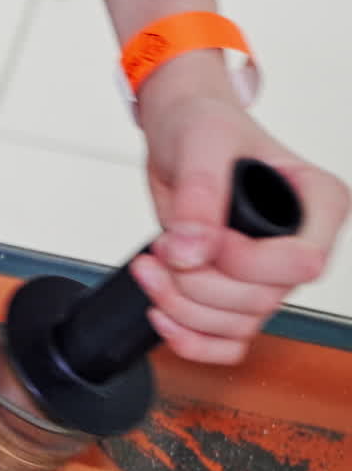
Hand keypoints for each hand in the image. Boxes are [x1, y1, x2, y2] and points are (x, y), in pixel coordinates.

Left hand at [131, 53, 349, 363]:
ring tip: (152, 266)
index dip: (244, 262)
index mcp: (318, 204)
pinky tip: (160, 311)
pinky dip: (189, 339)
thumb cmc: (204, 127)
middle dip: (198, 283)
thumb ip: (201, 195)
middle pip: (261, 301)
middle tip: (164, 246)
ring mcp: (267, 275)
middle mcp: (299, 244)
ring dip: (182, 307)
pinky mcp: (234, 295)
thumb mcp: (201, 143)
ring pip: (238, 326)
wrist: (177, 135)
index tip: (202, 237)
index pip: (302, 262)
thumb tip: (192, 248)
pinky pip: (225, 344)